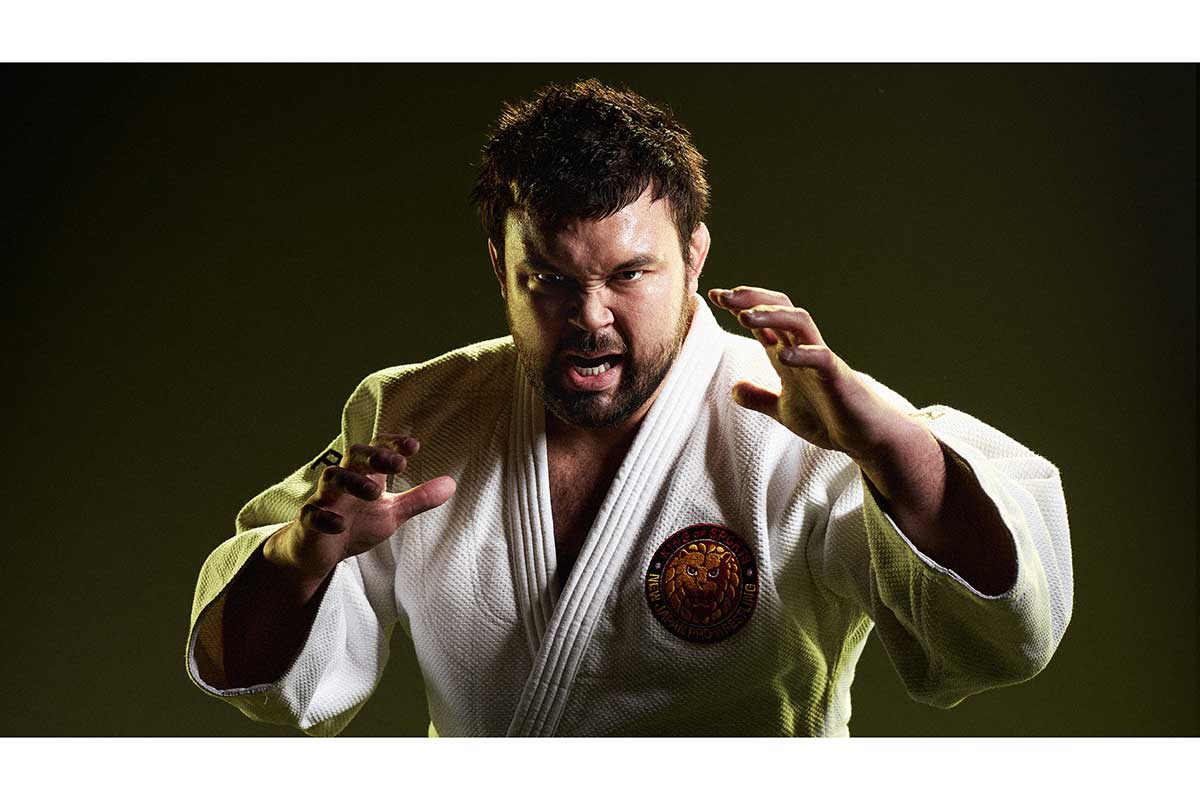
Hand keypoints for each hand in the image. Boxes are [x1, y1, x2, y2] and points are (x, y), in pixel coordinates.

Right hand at [265, 434, 456, 583]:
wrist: (319, 553)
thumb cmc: (355, 524)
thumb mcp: (392, 513)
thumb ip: (419, 499)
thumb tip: (451, 484)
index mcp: (364, 474)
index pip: (376, 448)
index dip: (392, 444)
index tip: (413, 446)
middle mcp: (343, 481)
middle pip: (353, 456)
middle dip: (374, 456)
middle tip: (398, 464)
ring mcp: (323, 500)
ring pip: (331, 478)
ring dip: (353, 482)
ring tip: (375, 493)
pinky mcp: (308, 523)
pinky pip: (311, 514)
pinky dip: (324, 517)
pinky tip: (340, 524)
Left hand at [707, 286, 917, 462]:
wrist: (866, 439)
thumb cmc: (830, 420)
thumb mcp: (784, 411)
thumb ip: (760, 398)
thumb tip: (734, 389)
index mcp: (789, 355)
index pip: (762, 321)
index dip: (739, 306)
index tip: (714, 295)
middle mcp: (804, 350)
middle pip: (780, 309)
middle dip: (752, 299)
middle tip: (725, 295)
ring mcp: (822, 360)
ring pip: (800, 322)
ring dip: (772, 316)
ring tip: (744, 316)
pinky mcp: (838, 377)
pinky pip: (822, 358)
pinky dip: (803, 354)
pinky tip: (783, 356)